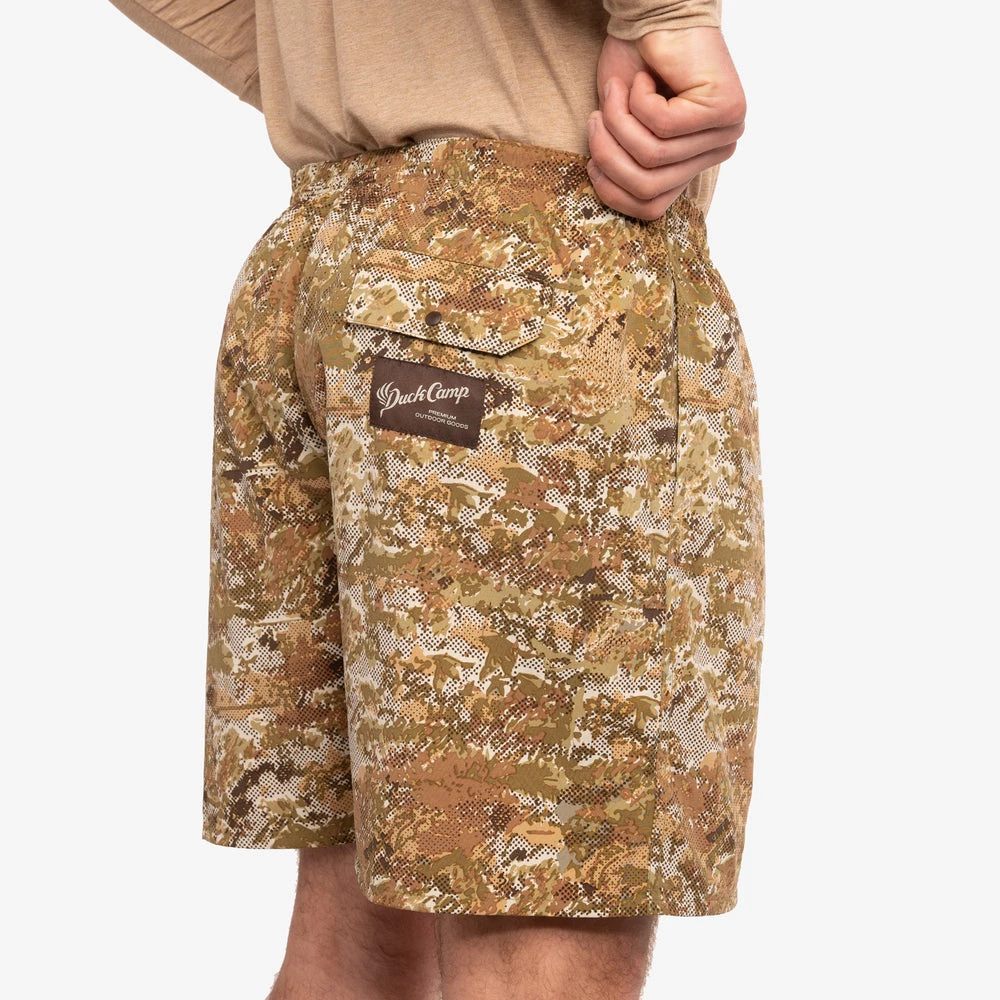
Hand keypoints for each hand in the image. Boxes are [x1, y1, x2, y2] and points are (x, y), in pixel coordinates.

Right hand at [588, 27, 745, 219]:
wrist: (651, 13)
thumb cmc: (635, 66)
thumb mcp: (623, 131)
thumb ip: (627, 169)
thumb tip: (612, 194)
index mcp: (696, 163)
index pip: (650, 208)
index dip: (612, 189)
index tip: (592, 160)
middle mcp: (718, 150)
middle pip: (648, 186)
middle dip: (609, 152)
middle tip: (597, 117)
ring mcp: (726, 130)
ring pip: (652, 156)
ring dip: (619, 121)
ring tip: (616, 92)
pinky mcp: (723, 109)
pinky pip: (663, 126)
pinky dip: (639, 101)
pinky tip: (645, 78)